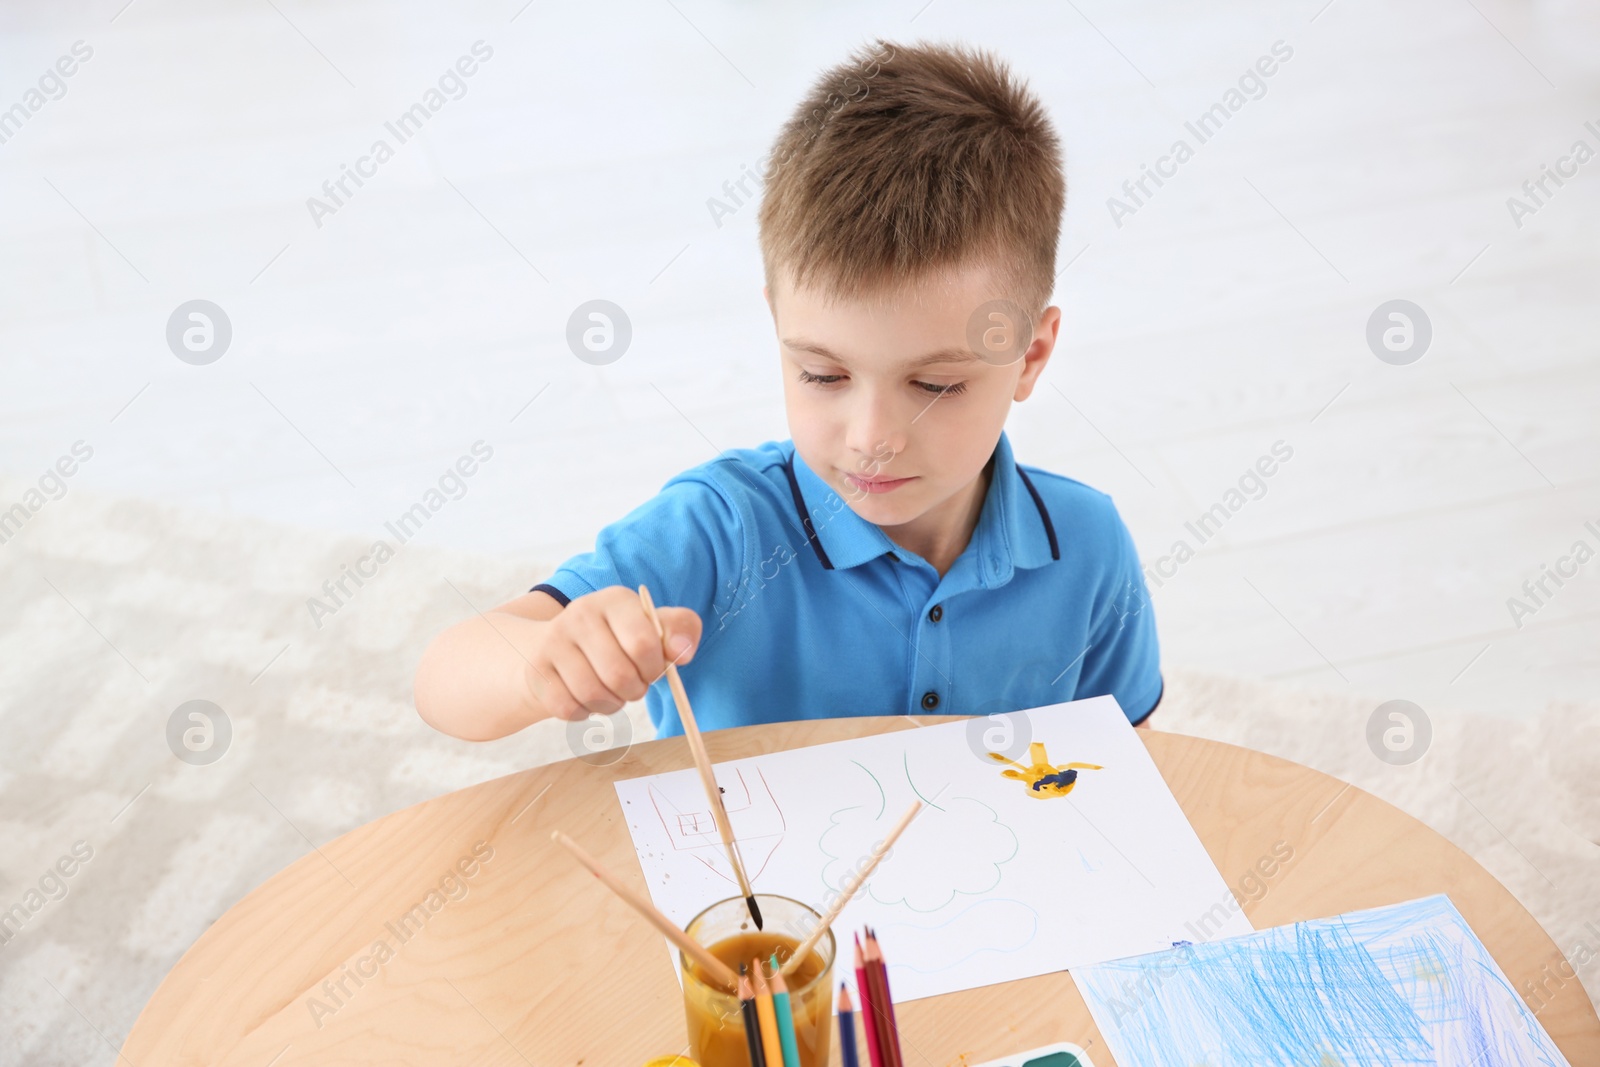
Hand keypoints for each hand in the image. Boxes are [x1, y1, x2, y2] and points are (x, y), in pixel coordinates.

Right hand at [526, 586, 701, 720]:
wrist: (560, 645)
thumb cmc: (620, 639)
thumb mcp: (653, 627)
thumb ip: (681, 630)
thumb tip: (683, 652)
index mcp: (615, 600)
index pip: (644, 644)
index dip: (654, 669)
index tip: (652, 669)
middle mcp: (580, 613)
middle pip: (619, 675)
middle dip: (634, 690)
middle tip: (633, 685)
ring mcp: (554, 641)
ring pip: (593, 695)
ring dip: (611, 704)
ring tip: (612, 692)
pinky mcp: (536, 670)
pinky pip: (568, 708)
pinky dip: (585, 712)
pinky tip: (587, 698)